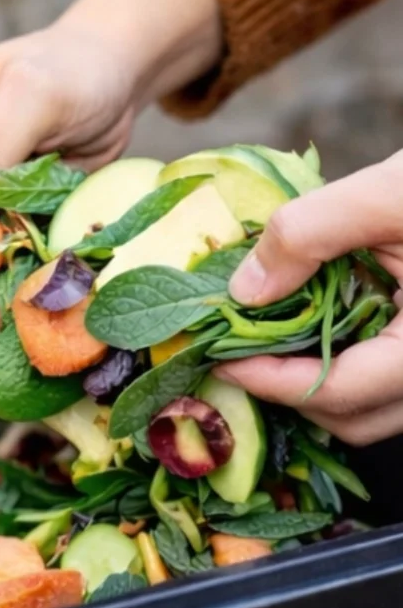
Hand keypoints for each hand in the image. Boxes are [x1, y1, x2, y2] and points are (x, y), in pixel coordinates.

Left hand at [214, 152, 402, 446]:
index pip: (339, 391)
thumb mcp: (390, 193)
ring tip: (267, 337)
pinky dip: (338, 361)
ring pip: (367, 405)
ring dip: (311, 379)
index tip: (221, 357)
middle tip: (237, 349)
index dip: (269, 381)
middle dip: (286, 388)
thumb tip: (243, 291)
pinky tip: (311, 322)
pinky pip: (381, 379)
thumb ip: (311, 233)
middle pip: (350, 414)